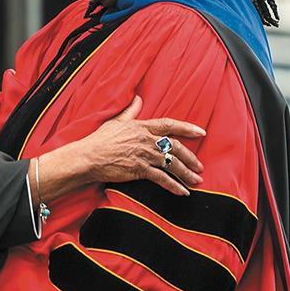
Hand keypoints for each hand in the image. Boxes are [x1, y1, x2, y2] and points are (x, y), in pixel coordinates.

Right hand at [43, 96, 204, 197]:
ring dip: (186, 173)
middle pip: (176, 147)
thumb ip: (130, 111)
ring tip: (196, 180)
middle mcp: (147, 140)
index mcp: (142, 126)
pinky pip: (162, 179)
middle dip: (191, 157)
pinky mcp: (140, 170)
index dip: (187, 128)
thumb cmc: (99, 140)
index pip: (170, 124)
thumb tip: (138, 98)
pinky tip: (183, 192)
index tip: (201, 132)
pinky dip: (174, 186)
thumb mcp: (116, 121)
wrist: (88, 157)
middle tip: (200, 166)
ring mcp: (144, 155)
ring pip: (172, 164)